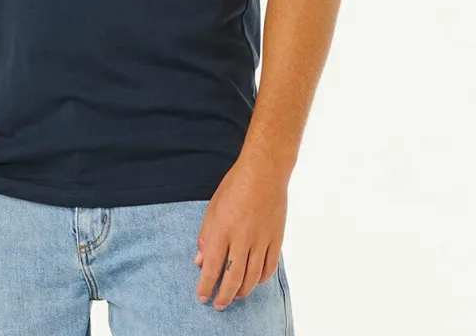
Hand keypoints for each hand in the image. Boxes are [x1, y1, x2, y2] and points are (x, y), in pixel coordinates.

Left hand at [194, 156, 288, 309]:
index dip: (206, 286)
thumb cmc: (235, 185)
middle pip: (233, 278)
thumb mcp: (213, 207)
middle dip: (223, 296)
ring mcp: (261, 240)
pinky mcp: (276, 239)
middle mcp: (241, 238)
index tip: (202, 297)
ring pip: (252, 278)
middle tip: (218, 304)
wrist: (265, 171)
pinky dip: (260, 280)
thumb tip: (200, 261)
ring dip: (242, 292)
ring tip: (234, 296)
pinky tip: (253, 281)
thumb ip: (206, 236)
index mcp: (222, 229)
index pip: (212, 267)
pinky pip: (268, 268)